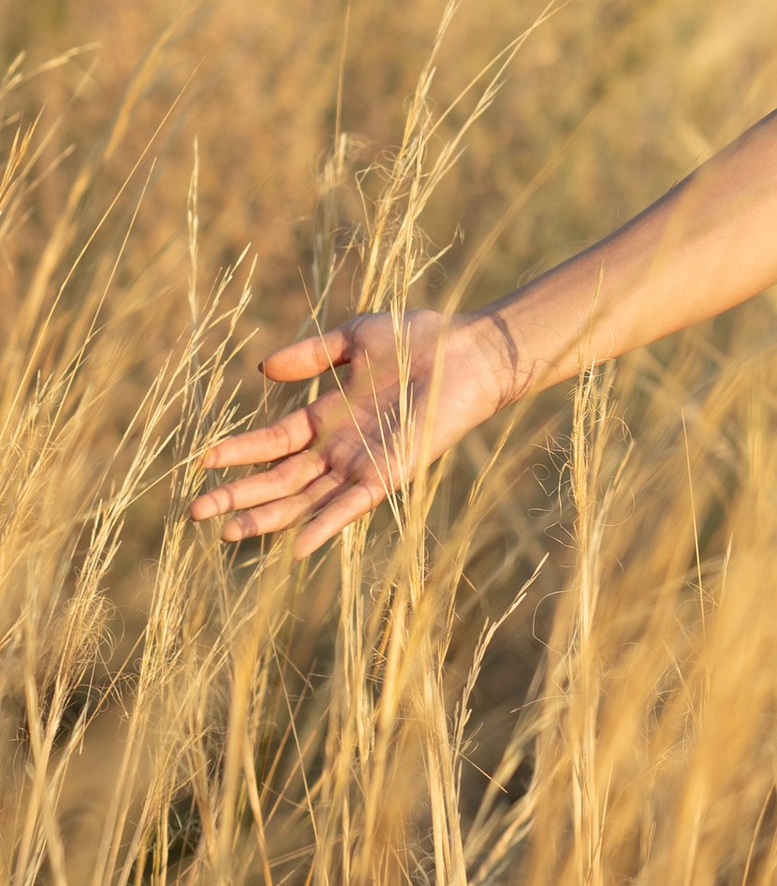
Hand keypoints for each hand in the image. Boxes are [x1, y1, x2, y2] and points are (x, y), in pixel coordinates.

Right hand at [190, 308, 521, 555]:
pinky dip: (325, 526)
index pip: (274, 442)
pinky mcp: (390, 474)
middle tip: (195, 512)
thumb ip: (311, 355)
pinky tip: (296, 547)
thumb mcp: (354, 338)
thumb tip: (263, 370)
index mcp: (330, 416)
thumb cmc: (421, 339)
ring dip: (267, 517)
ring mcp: (365, 464)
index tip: (203, 460)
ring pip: (306, 500)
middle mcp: (343, 447)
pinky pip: (352, 506)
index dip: (239, 452)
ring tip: (226, 533)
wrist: (471, 350)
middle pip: (281, 479)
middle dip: (238, 495)